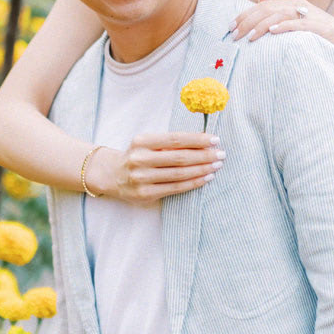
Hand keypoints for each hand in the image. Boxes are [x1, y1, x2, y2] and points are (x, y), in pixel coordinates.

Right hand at [85, 131, 224, 205]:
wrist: (111, 175)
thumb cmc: (137, 155)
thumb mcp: (147, 143)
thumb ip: (169, 143)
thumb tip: (203, 140)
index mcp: (142, 141)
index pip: (175, 139)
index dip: (197, 139)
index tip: (215, 139)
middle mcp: (140, 159)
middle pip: (179, 157)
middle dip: (204, 155)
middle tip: (221, 154)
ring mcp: (141, 178)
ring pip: (179, 174)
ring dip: (202, 169)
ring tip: (217, 165)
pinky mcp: (145, 194)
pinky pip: (175, 188)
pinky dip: (193, 183)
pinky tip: (206, 178)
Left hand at [231, 0, 333, 65]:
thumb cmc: (321, 36)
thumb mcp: (299, 20)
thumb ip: (280, 10)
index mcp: (293, 4)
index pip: (263, 6)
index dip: (244, 15)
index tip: (229, 28)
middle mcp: (300, 6)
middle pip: (268, 9)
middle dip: (248, 21)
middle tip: (234, 35)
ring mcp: (311, 16)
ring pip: (280, 16)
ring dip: (262, 26)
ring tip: (249, 37)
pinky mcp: (320, 27)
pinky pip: (300, 25)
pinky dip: (285, 27)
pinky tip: (273, 32)